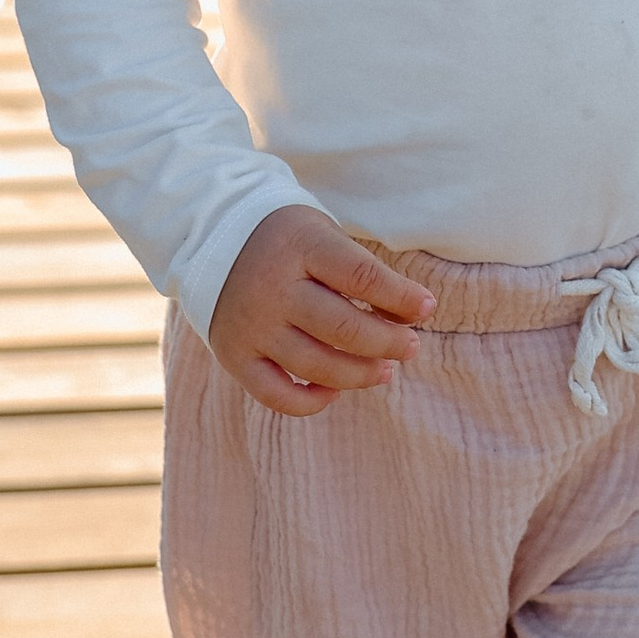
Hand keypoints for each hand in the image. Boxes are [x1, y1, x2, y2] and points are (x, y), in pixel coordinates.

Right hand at [208, 205, 433, 418]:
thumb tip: (409, 316)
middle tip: (409, 346)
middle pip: (345, 328)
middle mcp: (273, 287)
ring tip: (385, 369)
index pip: (362, 277)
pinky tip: (334, 389)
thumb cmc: (287, 241)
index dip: (402, 297)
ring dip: (361, 374)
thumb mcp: (324, 236)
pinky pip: (277, 396)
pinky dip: (312, 401)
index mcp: (301, 246)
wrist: (212, 238)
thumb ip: (364, 273)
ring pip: (317, 366)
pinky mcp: (234, 355)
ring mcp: (252, 325)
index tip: (426, 307)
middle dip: (389, 342)